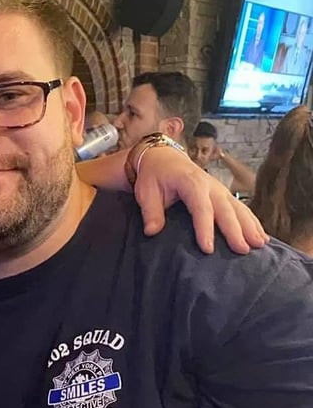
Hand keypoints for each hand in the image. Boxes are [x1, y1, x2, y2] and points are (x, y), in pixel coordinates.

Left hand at [133, 146, 267, 253]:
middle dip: (235, 230)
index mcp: (190, 182)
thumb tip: (152, 231)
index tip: (208, 248)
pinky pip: (241, 208)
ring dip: (250, 226)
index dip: (205, 228)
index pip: (200, 207)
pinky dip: (253, 222)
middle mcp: (210, 185)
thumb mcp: (146, 191)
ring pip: (238, 208)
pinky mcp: (224, 194)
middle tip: (242, 250)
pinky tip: (262, 236)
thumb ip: (151, 211)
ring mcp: (220, 189)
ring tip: (259, 245)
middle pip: (225, 209)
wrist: (163, 158)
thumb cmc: (154, 176)